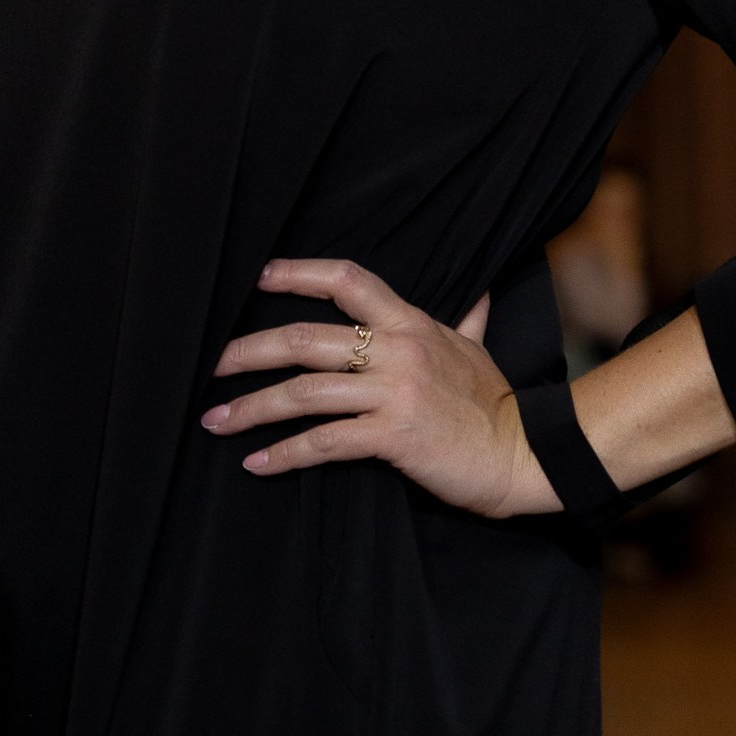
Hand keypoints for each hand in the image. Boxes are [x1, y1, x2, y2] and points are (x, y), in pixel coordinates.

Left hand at [203, 257, 559, 519]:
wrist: (525, 454)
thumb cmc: (495, 404)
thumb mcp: (477, 350)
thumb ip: (469, 319)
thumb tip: (481, 292)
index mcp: (411, 322)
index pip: (348, 280)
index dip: (299, 273)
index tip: (258, 277)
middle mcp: (398, 349)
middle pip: (306, 338)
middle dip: (248, 351)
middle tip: (210, 365)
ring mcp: (395, 392)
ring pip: (305, 392)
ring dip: (252, 408)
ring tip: (215, 421)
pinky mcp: (394, 436)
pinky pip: (326, 442)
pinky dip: (285, 453)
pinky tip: (256, 462)